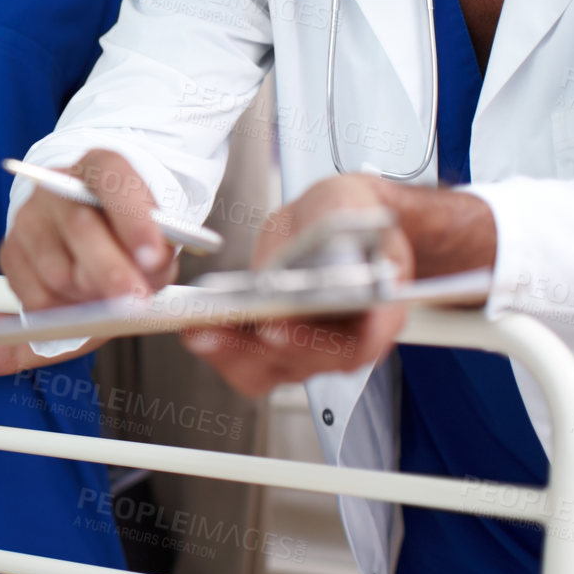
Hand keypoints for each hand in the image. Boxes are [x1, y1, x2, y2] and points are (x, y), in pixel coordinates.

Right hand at [0, 150, 177, 313]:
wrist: (93, 239)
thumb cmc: (128, 236)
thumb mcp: (156, 237)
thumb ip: (157, 250)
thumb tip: (149, 266)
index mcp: (98, 167)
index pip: (111, 178)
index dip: (132, 217)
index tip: (152, 255)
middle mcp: (55, 187)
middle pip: (79, 226)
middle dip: (112, 271)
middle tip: (136, 300)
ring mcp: (27, 218)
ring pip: (58, 271)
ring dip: (90, 297)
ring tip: (110, 297)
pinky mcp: (10, 253)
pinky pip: (37, 296)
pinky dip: (66, 311)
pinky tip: (82, 302)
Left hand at [181, 173, 413, 396]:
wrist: (333, 222)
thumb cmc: (345, 216)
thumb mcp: (350, 202)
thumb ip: (346, 218)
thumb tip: (331, 233)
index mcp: (378, 308)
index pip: (357, 341)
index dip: (314, 340)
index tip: (275, 327)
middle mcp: (345, 339)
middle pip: (304, 363)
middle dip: (257, 348)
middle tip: (220, 329)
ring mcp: (308, 350)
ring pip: (269, 370)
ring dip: (229, 354)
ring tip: (196, 328)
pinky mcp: (273, 348)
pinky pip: (246, 363)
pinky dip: (219, 349)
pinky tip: (196, 326)